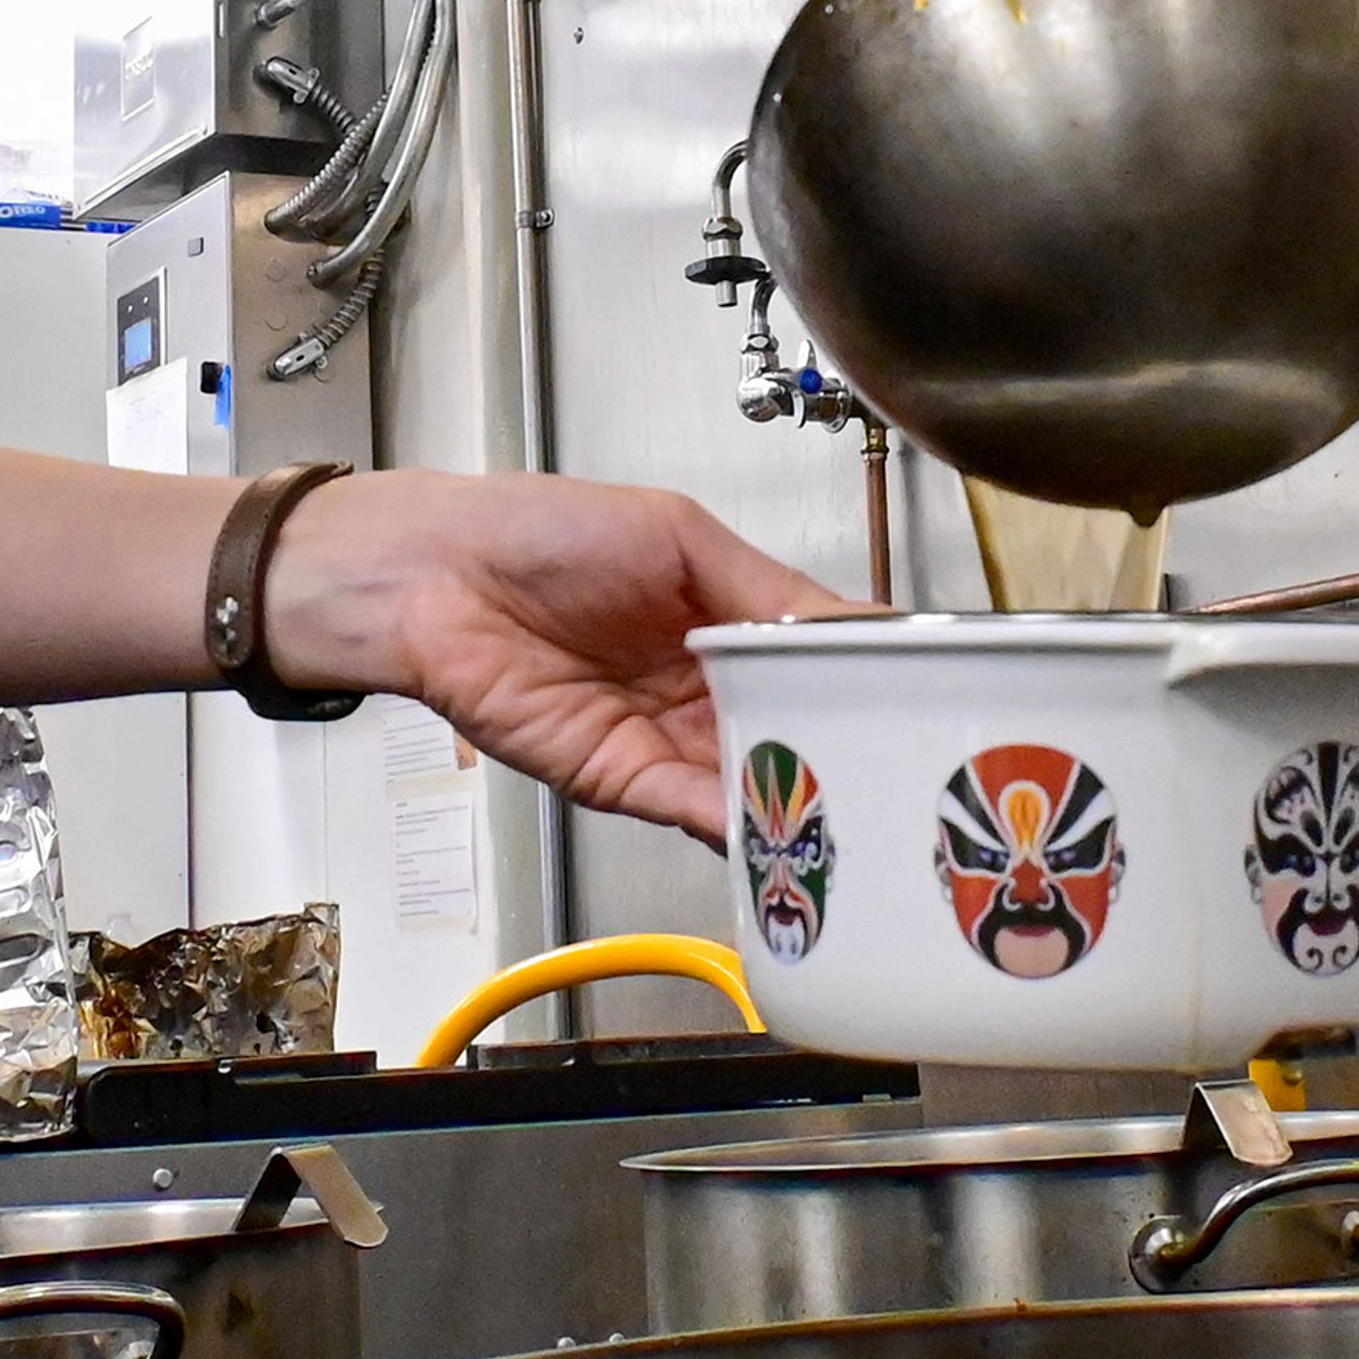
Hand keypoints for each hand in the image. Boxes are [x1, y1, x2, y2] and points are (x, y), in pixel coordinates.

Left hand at [264, 468, 858, 839]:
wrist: (433, 575)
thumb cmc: (537, 532)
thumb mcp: (679, 537)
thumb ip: (767, 591)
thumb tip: (858, 623)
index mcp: (722, 623)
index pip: (815, 667)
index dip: (865, 689)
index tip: (926, 706)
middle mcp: (699, 690)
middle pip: (792, 737)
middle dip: (845, 761)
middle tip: (913, 782)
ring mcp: (662, 740)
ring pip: (752, 785)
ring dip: (801, 803)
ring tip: (865, 815)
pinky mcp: (619, 779)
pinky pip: (692, 810)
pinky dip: (738, 825)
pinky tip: (785, 826)